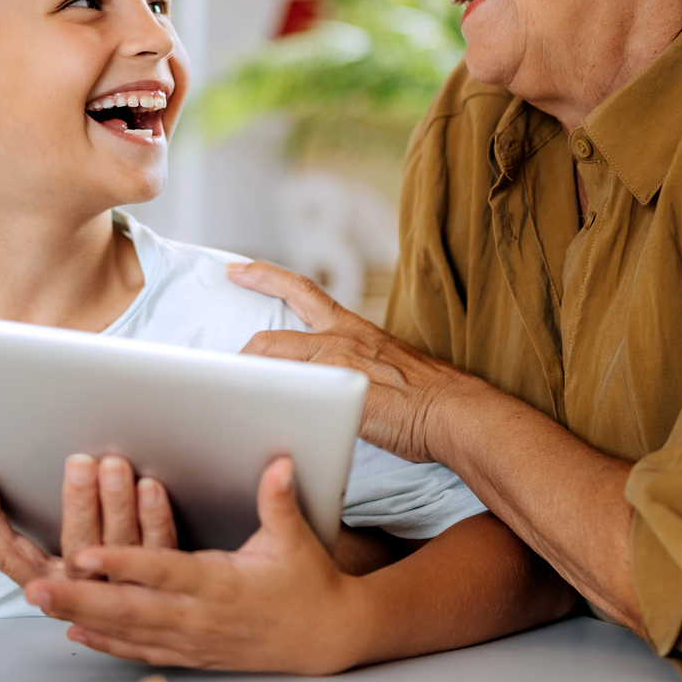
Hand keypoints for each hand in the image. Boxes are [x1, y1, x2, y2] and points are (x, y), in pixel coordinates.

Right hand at [0, 454, 178, 585]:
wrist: (156, 619)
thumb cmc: (92, 578)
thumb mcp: (46, 564)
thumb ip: (11, 537)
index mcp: (48, 582)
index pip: (7, 554)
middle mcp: (84, 586)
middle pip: (75, 548)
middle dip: (77, 504)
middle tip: (79, 464)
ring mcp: (124, 585)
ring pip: (119, 546)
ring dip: (117, 504)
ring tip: (114, 467)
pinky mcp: (162, 579)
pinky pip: (159, 548)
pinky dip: (155, 517)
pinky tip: (150, 489)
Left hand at [25, 457, 364, 674]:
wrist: (324, 636)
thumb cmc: (307, 584)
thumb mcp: (296, 538)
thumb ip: (278, 500)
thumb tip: (277, 464)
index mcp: (222, 583)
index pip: (166, 571)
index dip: (125, 564)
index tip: (88, 555)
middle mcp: (200, 616)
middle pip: (131, 608)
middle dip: (80, 597)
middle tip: (37, 587)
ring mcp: (192, 639)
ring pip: (127, 631)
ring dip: (82, 616)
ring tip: (41, 602)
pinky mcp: (191, 652)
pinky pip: (141, 649)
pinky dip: (106, 641)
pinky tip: (77, 630)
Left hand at [231, 261, 473, 464]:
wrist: (457, 412)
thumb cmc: (429, 398)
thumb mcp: (387, 368)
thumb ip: (355, 368)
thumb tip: (338, 381)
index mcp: (353, 329)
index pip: (303, 290)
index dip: (267, 275)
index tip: (240, 269)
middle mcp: (342, 339)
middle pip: (276, 327)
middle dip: (247, 326)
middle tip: (224, 328)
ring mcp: (340, 364)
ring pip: (276, 358)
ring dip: (249, 373)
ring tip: (229, 391)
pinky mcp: (340, 393)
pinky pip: (292, 391)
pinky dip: (270, 397)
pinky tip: (256, 412)